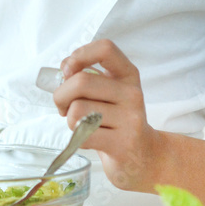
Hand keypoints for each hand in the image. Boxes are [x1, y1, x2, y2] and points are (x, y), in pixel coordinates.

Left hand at [53, 39, 161, 191]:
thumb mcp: (108, 91)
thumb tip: (65, 68)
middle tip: (63, 107)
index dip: (80, 55)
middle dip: (61, 95)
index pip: (105, 49)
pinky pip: (82, 134)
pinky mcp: (122, 144)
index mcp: (128, 74)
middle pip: (81, 82)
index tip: (68, 70)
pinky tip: (88, 138)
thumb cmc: (116, 120)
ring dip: (69, 119)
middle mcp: (132, 93)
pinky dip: (76, 137)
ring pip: (77, 110)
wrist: (143, 156)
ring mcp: (130, 119)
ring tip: (80, 124)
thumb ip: (87, 75)